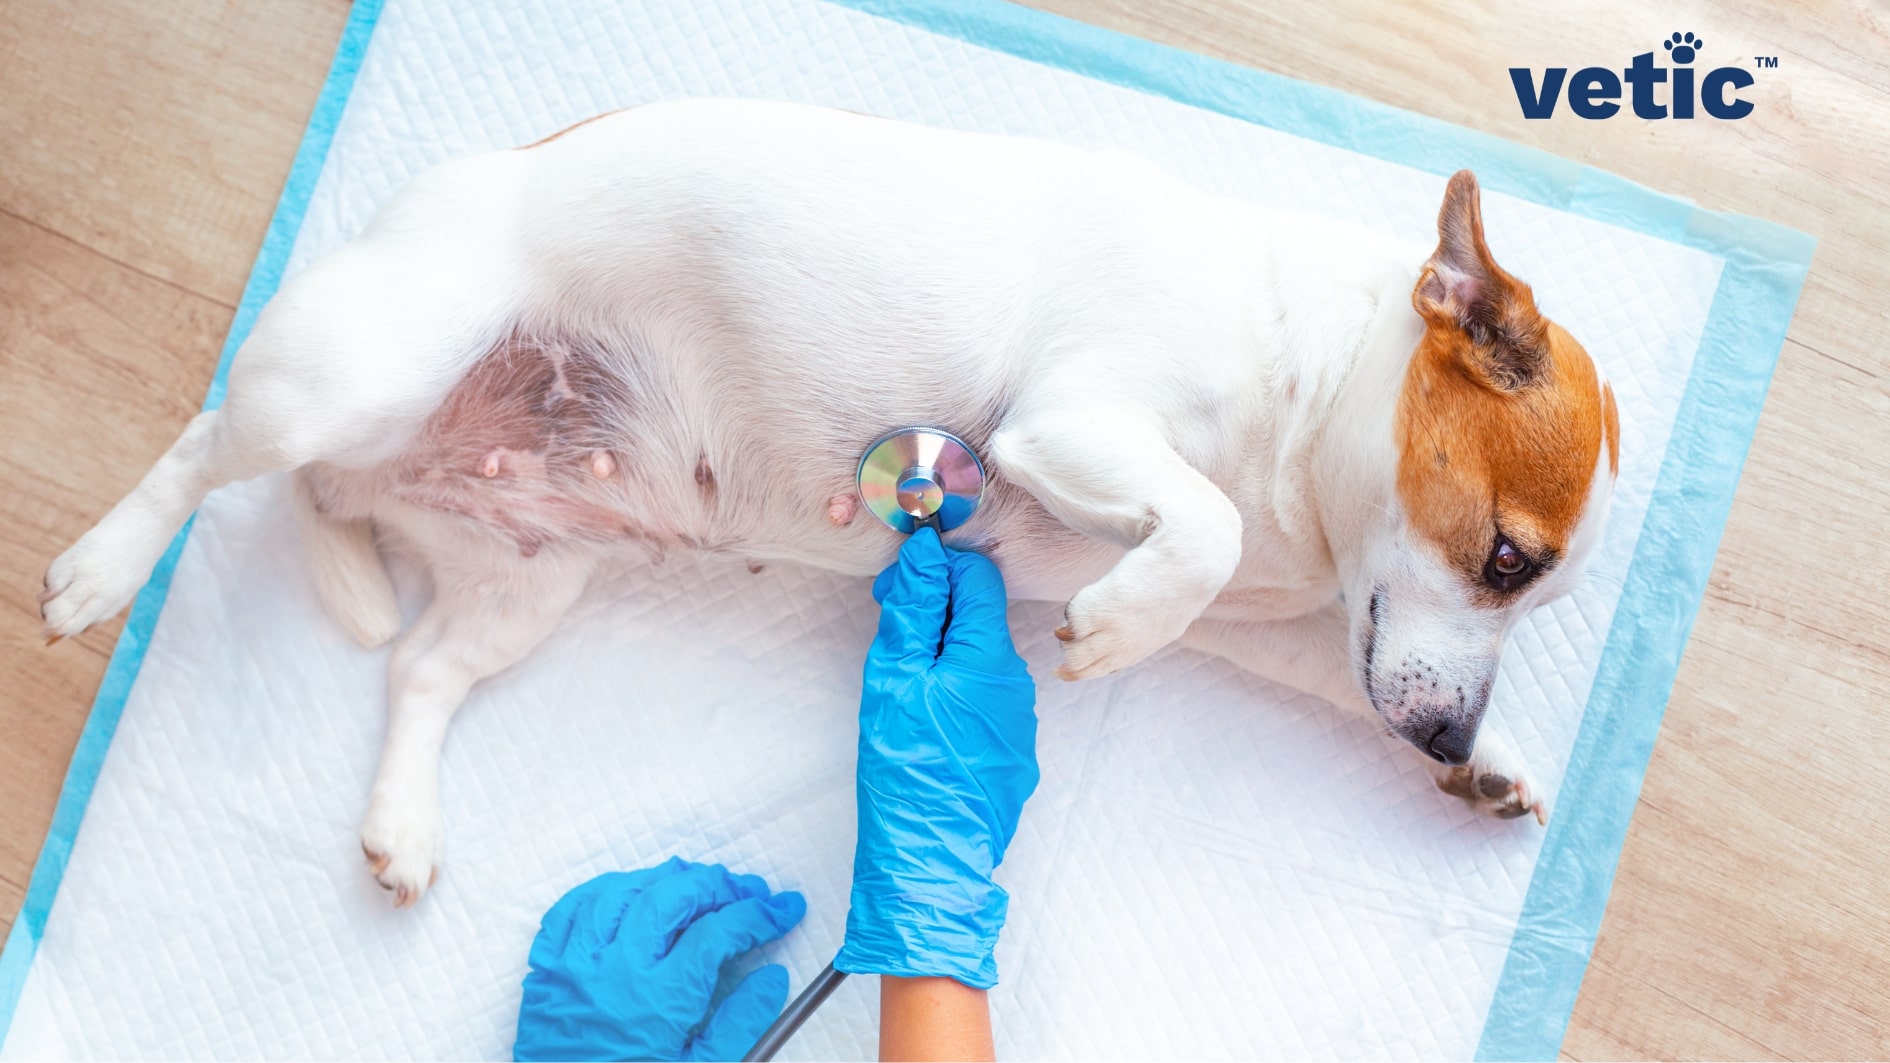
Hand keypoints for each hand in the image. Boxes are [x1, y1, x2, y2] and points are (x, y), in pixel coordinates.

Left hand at [514, 857, 805, 1061]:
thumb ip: (740, 1024)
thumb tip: (773, 978)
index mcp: (658, 1001)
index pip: (718, 933)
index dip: (759, 915)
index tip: (784, 909)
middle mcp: (615, 972)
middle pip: (671, 897)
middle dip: (717, 885)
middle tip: (746, 892)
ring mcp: (574, 966)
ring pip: (620, 892)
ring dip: (663, 880)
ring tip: (694, 884)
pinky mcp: (545, 970)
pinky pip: (569, 910)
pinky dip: (603, 892)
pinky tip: (628, 894)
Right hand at [834, 527, 1038, 989]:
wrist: (931, 860)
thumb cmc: (905, 770)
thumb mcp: (894, 681)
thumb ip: (913, 612)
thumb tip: (924, 553)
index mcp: (989, 657)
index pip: (978, 578)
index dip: (936, 571)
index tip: (898, 589)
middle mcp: (1017, 682)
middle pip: (981, 619)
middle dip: (937, 613)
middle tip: (890, 633)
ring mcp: (1019, 721)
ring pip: (981, 662)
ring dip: (944, 656)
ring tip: (902, 685)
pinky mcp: (1014, 751)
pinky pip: (986, 702)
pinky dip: (956, 694)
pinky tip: (925, 722)